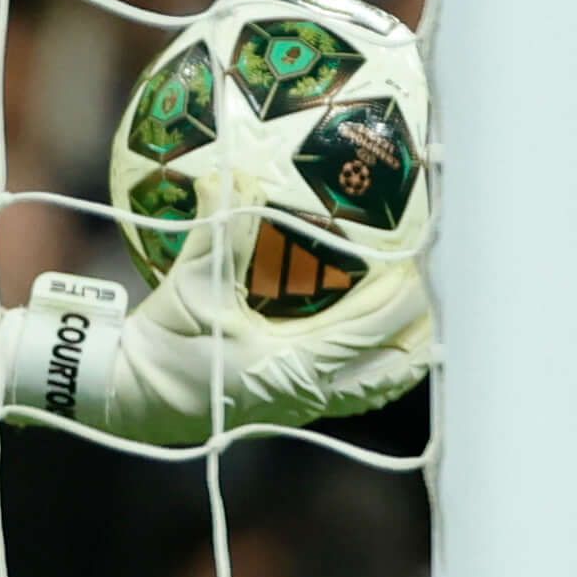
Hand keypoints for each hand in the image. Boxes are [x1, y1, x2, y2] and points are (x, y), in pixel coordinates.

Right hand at [0, 261, 432, 445]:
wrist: (132, 400)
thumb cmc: (161, 348)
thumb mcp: (189, 288)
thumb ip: (217, 232)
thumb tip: (229, 171)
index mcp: (298, 368)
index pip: (379, 329)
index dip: (410, 293)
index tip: (423, 255)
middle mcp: (314, 393)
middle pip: (398, 364)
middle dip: (427, 326)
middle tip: (444, 281)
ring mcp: (307, 404)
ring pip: (381, 381)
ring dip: (406, 348)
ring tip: (428, 311)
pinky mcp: (293, 405)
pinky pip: (353, 384)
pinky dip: (374, 357)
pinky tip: (374, 330)